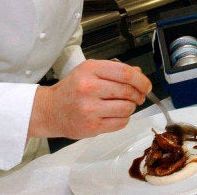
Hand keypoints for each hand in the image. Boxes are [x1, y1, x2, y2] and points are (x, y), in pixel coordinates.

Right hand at [28, 59, 151, 138]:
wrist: (50, 110)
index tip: (146, 85)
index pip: (126, 73)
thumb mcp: (89, 71)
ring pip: (127, 108)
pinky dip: (123, 119)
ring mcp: (90, 109)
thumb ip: (114, 70)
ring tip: (123, 105)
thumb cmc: (72, 89)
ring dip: (131, 107)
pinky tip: (114, 115)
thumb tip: (138, 73)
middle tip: (138, 96)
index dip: (141, 80)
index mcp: (90, 70)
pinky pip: (121, 123)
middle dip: (138, 94)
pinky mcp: (92, 127)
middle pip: (128, 91)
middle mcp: (89, 88)